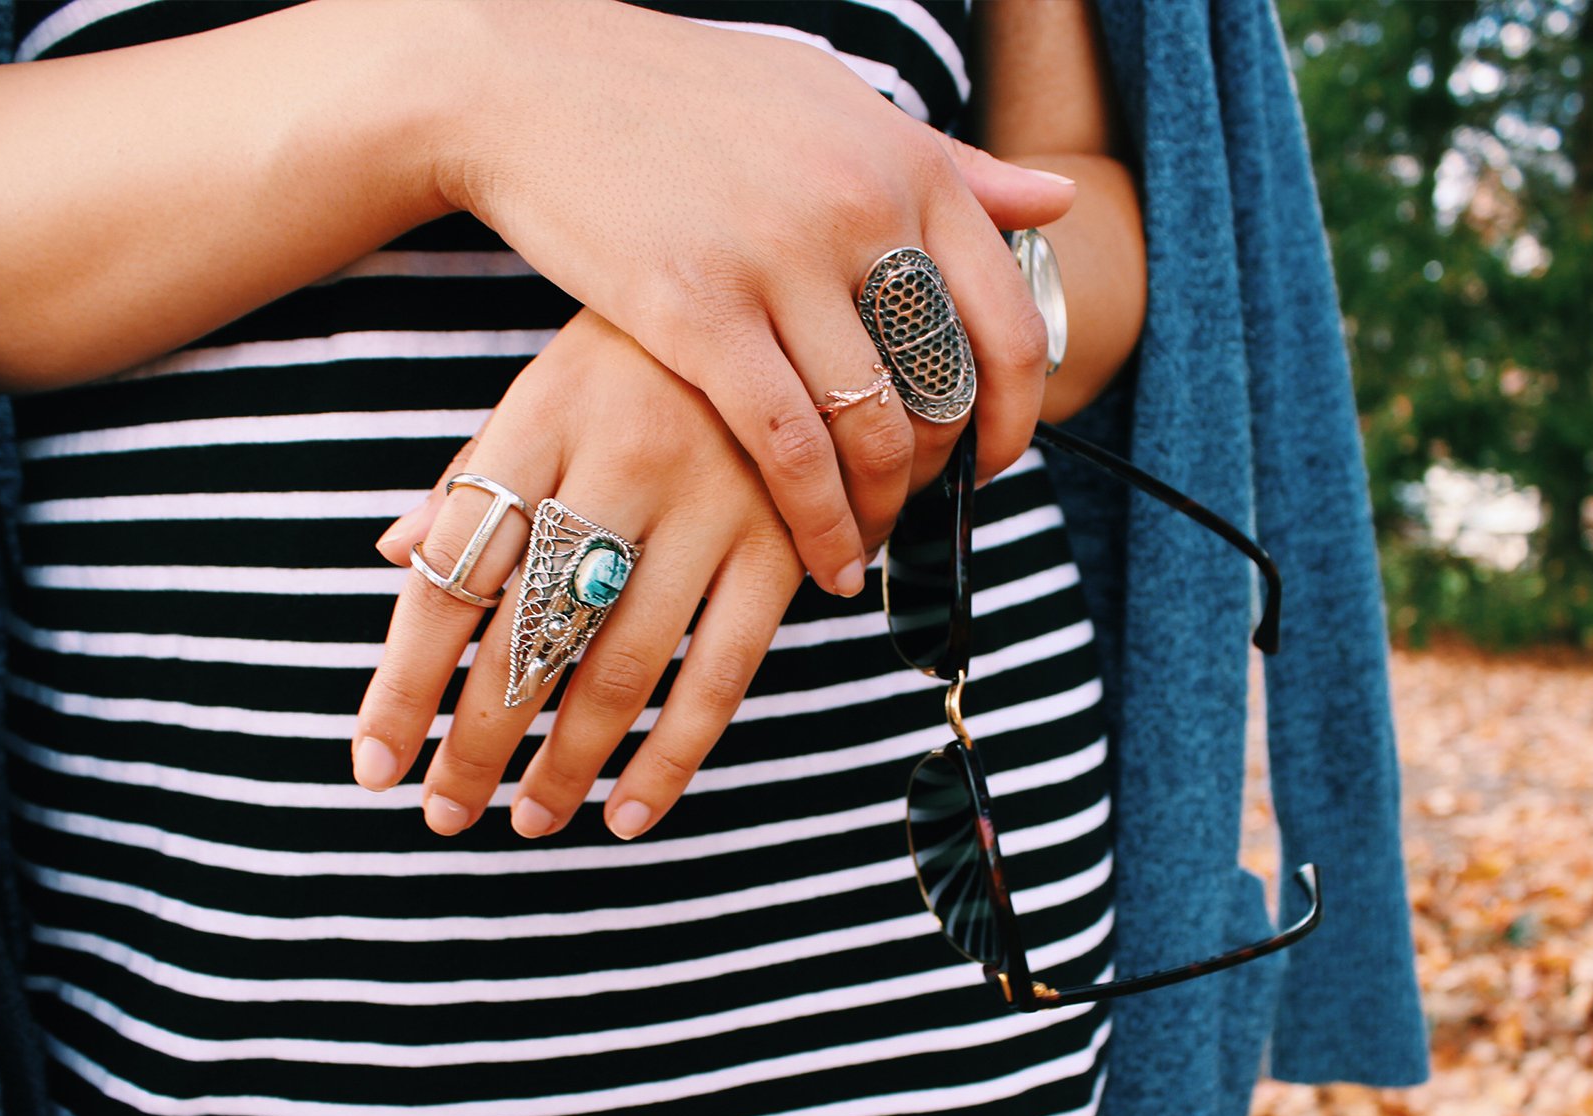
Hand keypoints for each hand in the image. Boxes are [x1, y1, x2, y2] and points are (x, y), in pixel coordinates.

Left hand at [353, 310, 803, 839]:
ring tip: (528, 821)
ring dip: (568, 764)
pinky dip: (674, 757)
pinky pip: (724, 674)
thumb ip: (478, 472)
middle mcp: (622, 460)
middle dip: (477, 744)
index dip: (405, 683)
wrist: (796, 280)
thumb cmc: (648, 346)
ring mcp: (714, 503)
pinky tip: (632, 814)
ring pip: (622, 668)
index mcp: (541, 417)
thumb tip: (391, 554)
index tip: (374, 765)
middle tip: (446, 813)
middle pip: (528, 634)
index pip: (450, 574)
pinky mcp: (788, 541)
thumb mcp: (549, 381)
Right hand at [440, 1, 1074, 592]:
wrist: (538, 83)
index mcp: (905, 162)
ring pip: (873, 430)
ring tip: (863, 545)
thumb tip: (1054, 203)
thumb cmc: (685, 95)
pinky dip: (815, 518)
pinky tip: (820, 556)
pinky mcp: (696, 314)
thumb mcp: (834, 104)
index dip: (1015, 413)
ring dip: (878, 510)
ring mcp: (778, 263)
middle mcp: (859, 209)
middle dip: (939, 473)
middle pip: (944, 387)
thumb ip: (946, 164)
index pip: (1007, 318)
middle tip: (912, 509)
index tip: (992, 460)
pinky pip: (787, 446)